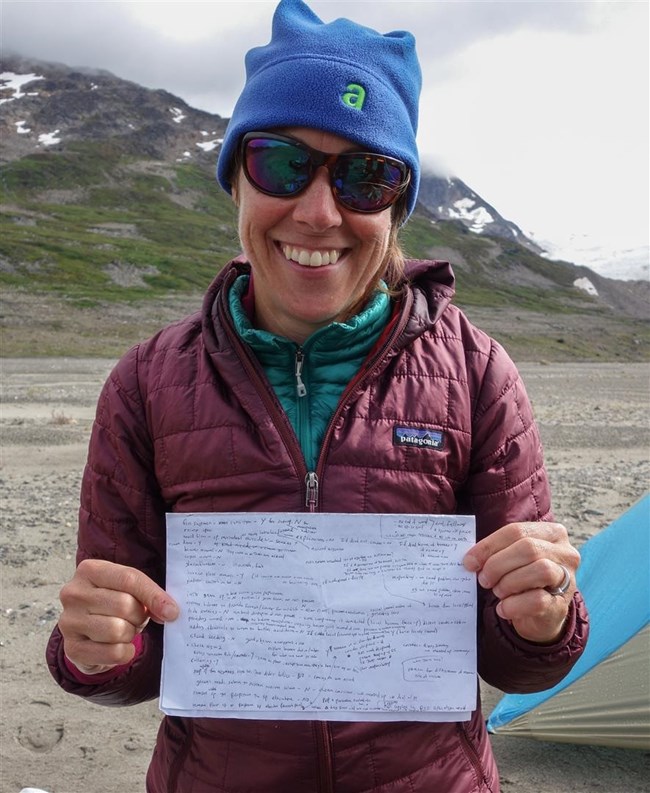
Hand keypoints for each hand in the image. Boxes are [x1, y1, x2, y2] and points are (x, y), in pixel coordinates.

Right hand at [58, 559, 178, 674]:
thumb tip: (169, 611)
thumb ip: (148, 594)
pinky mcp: (71, 648)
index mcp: (89, 570)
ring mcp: (69, 621)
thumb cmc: (112, 604)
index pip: (129, 578)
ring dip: (130, 634)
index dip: (154, 595)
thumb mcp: (127, 589)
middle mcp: (73, 593)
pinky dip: (124, 652)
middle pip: (124, 605)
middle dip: (139, 616)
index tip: (172, 611)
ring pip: (117, 630)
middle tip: (137, 619)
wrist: (88, 632)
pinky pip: (112, 653)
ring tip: (125, 630)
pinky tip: (119, 646)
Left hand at [463, 522, 580, 643]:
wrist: (541, 614)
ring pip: (540, 570)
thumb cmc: (522, 577)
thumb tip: (471, 560)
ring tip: (498, 592)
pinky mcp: (562, 604)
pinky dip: (513, 605)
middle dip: (498, 564)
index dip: (489, 545)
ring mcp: (568, 578)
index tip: (469, 561)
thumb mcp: (512, 558)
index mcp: (552, 533)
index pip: (516, 531)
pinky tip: (503, 609)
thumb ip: (496, 552)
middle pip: (528, 548)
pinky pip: (538, 600)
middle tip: (483, 579)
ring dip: (509, 583)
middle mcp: (565, 552)